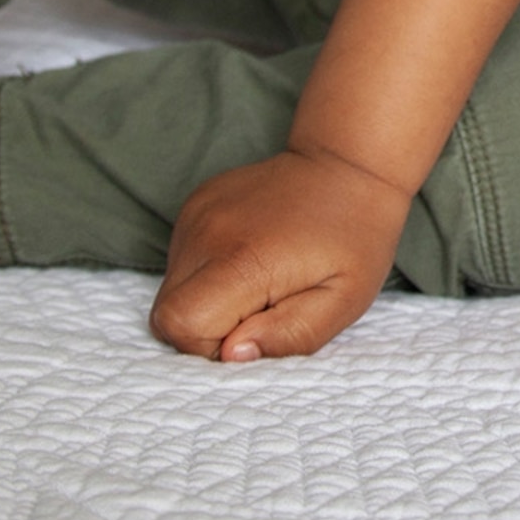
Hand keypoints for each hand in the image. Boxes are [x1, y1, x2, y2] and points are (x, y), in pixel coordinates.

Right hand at [149, 148, 409, 362]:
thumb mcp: (343, 301)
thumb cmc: (353, 240)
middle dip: (207, 328)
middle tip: (261, 309)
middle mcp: (207, 233)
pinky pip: (181, 260)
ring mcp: (196, 213)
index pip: (180, 325)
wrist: (347, 166)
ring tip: (260, 280)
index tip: (256, 329)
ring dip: (207, 299)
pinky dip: (206, 273)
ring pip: (171, 288)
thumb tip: (232, 354)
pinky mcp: (194, 203)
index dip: (211, 347)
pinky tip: (249, 257)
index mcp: (243, 260)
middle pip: (165, 313)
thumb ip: (290, 335)